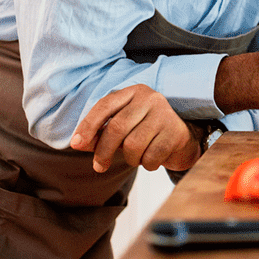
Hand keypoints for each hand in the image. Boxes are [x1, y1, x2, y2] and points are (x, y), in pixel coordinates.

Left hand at [70, 84, 200, 172]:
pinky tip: (152, 157)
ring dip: (131, 159)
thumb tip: (78, 143)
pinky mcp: (176, 132)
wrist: (182, 139)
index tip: (76, 144)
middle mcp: (150, 98)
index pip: (105, 106)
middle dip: (103, 151)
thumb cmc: (146, 132)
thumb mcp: (122, 128)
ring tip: (138, 156)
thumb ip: (100, 133)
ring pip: (133, 145)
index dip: (88, 126)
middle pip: (117, 128)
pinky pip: (151, 156)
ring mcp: (165, 114)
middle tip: (99, 166)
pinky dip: (147, 164)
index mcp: (133, 92)